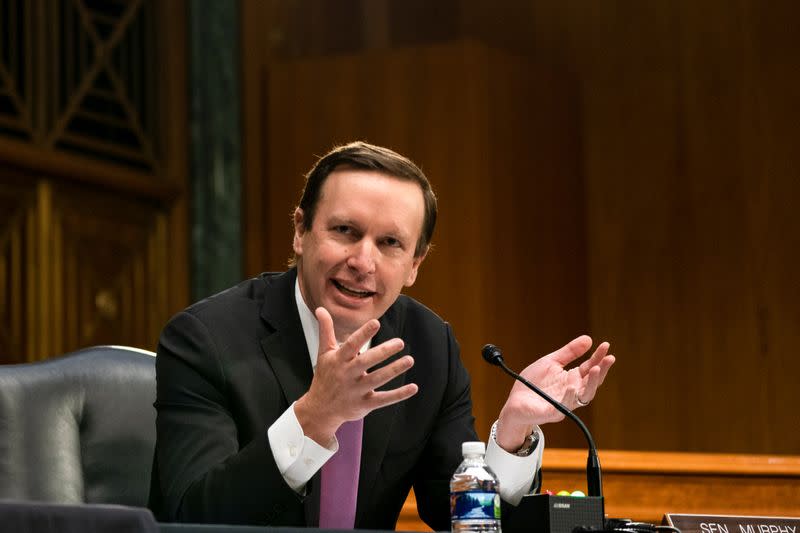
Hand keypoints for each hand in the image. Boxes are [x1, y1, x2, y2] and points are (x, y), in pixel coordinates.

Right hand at [294, 307, 418, 445]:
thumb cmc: (325, 376)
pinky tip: (413, 387)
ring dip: (394, 370)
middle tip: (400, 342)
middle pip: (366, 362)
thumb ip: (326, 330)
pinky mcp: (364, 404)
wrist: (320, 409)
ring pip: (377, 379)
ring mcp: (356, 390)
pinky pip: (383, 399)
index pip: (351, 345)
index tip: (376, 323)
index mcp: (338, 360)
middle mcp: (347, 375)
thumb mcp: (324, 353)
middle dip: (383, 352)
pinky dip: (398, 395)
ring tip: (410, 360)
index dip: (363, 334)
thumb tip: (321, 308)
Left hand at [495, 336, 614, 452]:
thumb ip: (569, 352)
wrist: (515, 402)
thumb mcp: (551, 362)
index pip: (589, 368)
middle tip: (609, 358)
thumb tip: (589, 339)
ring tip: (595, 369)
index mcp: (572, 379)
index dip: (598, 357)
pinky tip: (572, 387)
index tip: (605, 345)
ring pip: (584, 397)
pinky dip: (569, 397)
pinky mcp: (552, 413)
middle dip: (602, 370)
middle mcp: (572, 392)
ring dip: (591, 384)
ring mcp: (564, 403)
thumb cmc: (533, 383)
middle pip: (592, 383)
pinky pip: (564, 407)